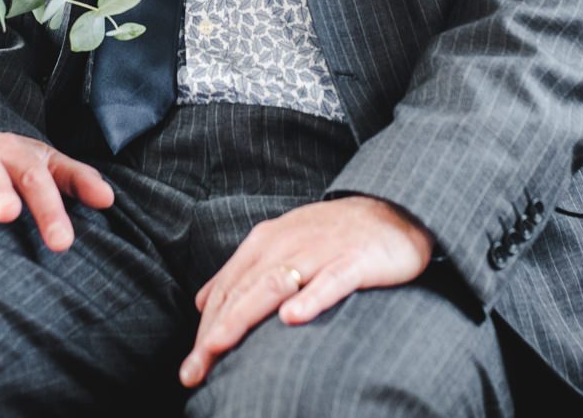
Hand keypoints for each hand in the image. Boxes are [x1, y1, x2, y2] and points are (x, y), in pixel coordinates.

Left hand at [180, 198, 432, 388]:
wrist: (393, 210)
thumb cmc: (332, 236)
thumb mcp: (280, 246)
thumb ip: (242, 273)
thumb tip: (202, 301)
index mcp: (265, 242)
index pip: (227, 289)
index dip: (205, 328)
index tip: (189, 367)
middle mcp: (286, 243)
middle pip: (242, 291)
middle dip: (214, 332)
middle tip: (193, 371)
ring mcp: (320, 251)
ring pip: (274, 285)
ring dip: (244, 317)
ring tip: (219, 346)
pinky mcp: (355, 260)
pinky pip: (331, 282)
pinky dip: (311, 298)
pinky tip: (292, 317)